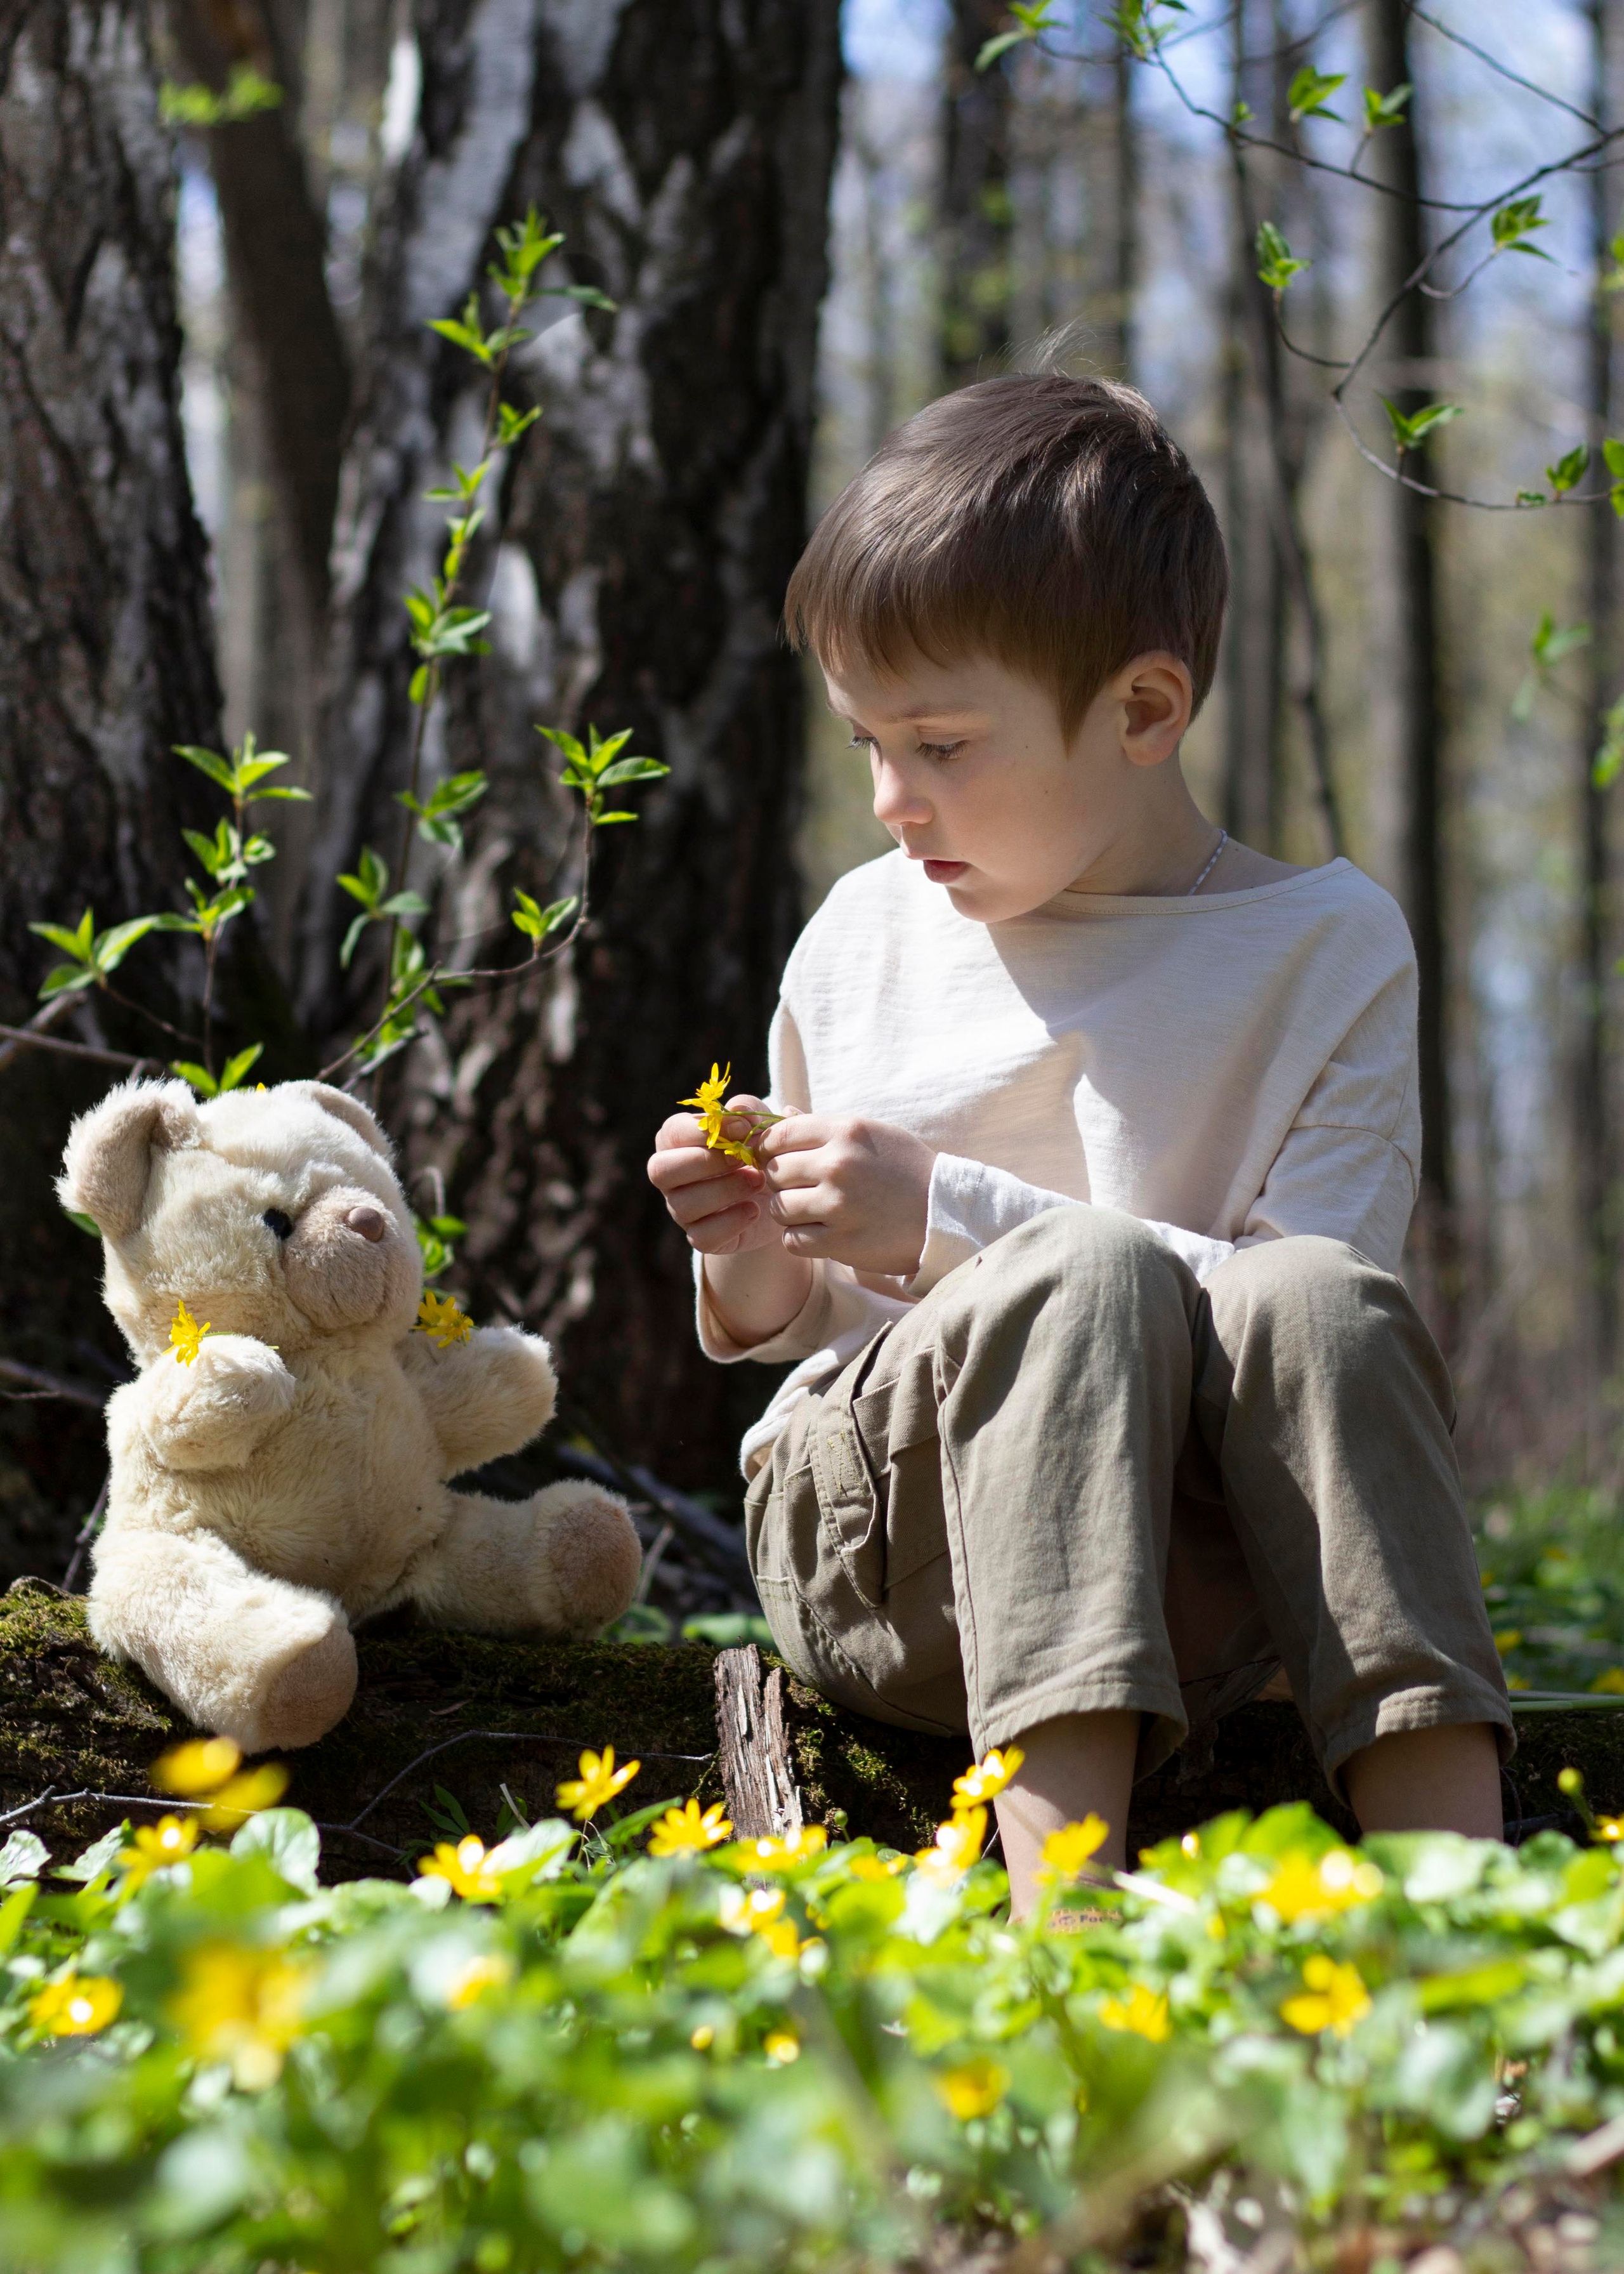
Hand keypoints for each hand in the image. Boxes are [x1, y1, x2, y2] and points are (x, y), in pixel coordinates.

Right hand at [647, 1096, 782, 1256]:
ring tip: (758, 1181)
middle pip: (660, 1170)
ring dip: (724, 1190)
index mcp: (678, 1142)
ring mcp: (682, 1210)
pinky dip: (730, 1223)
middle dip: (704, 1162)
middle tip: (743, 1158)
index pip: (671, 1132)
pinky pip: (701, 1237)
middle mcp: (672, 1177)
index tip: (743, 1129)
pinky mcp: (701, 1237)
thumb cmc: (762, 1151)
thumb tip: (738, 1109)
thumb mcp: (761, 1125)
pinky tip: (755, 1210)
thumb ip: (750, 1111)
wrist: (783, 1194)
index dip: (704, 1130)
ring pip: (682, 1205)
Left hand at [756, 1114, 935, 1277]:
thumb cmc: (906, 1169)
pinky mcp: (841, 1241)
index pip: (779, 1134)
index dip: (770, 1148)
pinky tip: (819, 1232)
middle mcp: (838, 1165)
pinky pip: (792, 1241)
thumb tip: (782, 1112)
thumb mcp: (871, 1134)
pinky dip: (800, 1239)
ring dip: (790, 1212)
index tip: (778, 1159)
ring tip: (812, 1211)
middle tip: (801, 1188)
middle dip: (782, 1182)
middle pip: (774, 1172)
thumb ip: (824, 1126)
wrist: (945, 1213)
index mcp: (845, 1131)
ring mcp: (838, 1205)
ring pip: (779, 1208)